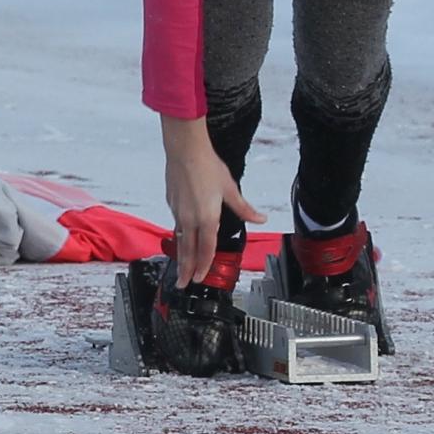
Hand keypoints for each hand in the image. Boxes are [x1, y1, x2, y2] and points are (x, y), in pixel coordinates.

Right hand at [161, 115, 262, 286]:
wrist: (185, 150)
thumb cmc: (207, 166)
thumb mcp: (230, 189)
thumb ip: (244, 208)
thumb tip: (261, 218)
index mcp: (207, 218)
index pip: (206, 249)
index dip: (204, 266)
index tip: (200, 278)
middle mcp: (190, 218)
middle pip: (188, 251)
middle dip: (186, 269)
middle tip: (183, 284)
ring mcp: (178, 211)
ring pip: (180, 240)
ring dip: (180, 256)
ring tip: (180, 268)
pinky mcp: (172, 203)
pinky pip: (176, 226)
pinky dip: (178, 238)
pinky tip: (180, 239)